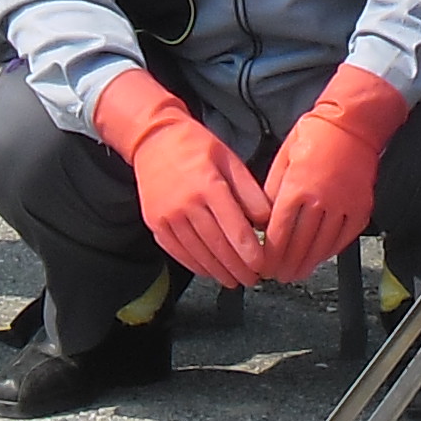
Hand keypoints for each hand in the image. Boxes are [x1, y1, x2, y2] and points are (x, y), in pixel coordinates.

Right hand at [96, 65, 271, 285]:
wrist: (154, 139)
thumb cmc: (196, 146)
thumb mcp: (230, 160)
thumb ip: (249, 192)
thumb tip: (266, 222)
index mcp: (209, 185)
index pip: (235, 229)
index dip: (251, 253)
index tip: (263, 265)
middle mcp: (186, 205)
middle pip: (218, 247)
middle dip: (239, 268)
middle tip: (254, 279)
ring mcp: (168, 217)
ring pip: (199, 254)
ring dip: (219, 272)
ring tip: (235, 280)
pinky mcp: (156, 225)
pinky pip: (179, 253)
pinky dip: (197, 266)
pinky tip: (210, 271)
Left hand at [261, 64, 404, 278]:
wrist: (352, 123)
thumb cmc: (316, 133)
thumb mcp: (284, 157)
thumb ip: (273, 190)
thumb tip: (262, 218)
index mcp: (297, 187)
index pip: (279, 232)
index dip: (270, 254)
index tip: (263, 264)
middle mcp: (321, 200)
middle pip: (300, 245)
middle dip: (286, 265)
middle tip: (277, 275)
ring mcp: (344, 206)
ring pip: (322, 246)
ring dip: (307, 264)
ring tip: (296, 273)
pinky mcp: (360, 208)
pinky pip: (344, 238)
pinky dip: (330, 252)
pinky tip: (320, 257)